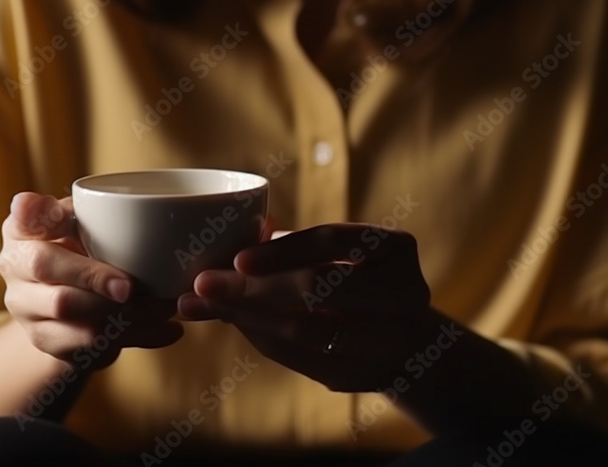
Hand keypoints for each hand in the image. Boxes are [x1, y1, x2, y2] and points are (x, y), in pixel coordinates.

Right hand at [0, 192, 182, 368]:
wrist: (70, 302)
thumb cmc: (82, 248)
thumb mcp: (82, 221)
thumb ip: (92, 211)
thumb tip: (118, 209)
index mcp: (22, 229)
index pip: (24, 216)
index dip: (42, 215)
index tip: (63, 216)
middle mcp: (14, 267)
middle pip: (44, 268)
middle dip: (91, 277)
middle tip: (131, 286)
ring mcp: (26, 308)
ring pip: (70, 314)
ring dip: (124, 313)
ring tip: (166, 307)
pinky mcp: (48, 341)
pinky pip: (91, 345)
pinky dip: (136, 338)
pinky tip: (167, 331)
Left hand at [177, 223, 430, 391]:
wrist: (409, 344)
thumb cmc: (357, 280)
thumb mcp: (336, 256)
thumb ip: (286, 246)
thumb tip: (225, 233)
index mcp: (393, 248)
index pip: (333, 241)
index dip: (284, 249)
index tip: (238, 258)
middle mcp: (402, 292)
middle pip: (319, 287)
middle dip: (253, 287)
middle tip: (201, 285)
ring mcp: (390, 339)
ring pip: (306, 331)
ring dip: (245, 317)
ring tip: (198, 305)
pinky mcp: (364, 375)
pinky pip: (301, 359)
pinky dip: (259, 338)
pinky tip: (229, 322)